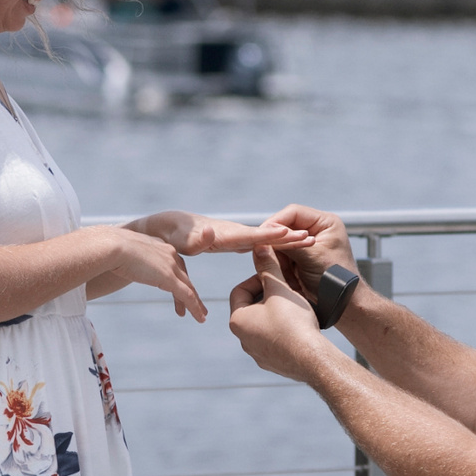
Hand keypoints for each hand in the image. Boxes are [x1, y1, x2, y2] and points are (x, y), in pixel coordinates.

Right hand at [104, 225, 211, 320]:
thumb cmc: (107, 248)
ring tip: (201, 316)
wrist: (110, 245)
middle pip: (183, 275)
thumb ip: (123, 260)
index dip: (176, 277)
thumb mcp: (119, 254)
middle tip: (196, 304)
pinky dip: (195, 307)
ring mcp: (170, 266)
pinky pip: (187, 295)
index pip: (172, 263)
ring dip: (195, 303)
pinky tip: (200, 318)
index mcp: (157, 246)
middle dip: (190, 290)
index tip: (177, 288)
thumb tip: (114, 265)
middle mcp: (168, 253)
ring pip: (188, 287)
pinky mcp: (169, 278)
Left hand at [130, 210, 315, 258]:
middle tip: (311, 237)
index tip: (289, 233)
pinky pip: (257, 244)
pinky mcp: (232, 241)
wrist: (165, 227)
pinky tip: (285, 248)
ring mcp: (233, 237)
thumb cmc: (169, 236)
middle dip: (286, 237)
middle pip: (263, 236)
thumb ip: (195, 239)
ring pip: (263, 239)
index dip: (268, 236)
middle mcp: (231, 234)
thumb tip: (209, 232)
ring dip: (285, 240)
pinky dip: (273, 245)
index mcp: (221, 235)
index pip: (249, 236)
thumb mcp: (179, 240)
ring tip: (307, 240)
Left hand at [227, 253, 331, 379]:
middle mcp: (243, 339)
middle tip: (286, 289)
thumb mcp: (279, 289)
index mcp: (238, 320)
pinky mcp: (273, 364)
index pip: (239, 291)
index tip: (274, 275)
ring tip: (295, 306)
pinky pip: (275, 342)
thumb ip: (268, 267)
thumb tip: (259, 247)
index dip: (257, 278)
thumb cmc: (293, 322)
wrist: (312, 359)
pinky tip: (300, 327)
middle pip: (252, 308)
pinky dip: (284, 331)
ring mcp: (258, 354)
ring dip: (276, 313)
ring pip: (264, 325)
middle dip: (268, 296)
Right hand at [261, 203, 354, 298]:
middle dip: (276, 243)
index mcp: (325, 222)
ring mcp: (307, 244)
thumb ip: (289, 244)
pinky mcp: (300, 258)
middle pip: (285, 227)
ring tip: (286, 272)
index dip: (276, 222)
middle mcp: (316, 230)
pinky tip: (286, 276)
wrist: (343, 303)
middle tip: (266, 254)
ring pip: (280, 243)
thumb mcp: (312, 257)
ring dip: (278, 257)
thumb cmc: (337, 279)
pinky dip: (280, 266)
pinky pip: (281, 256)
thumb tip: (265, 236)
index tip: (263, 233)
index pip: (293, 213)